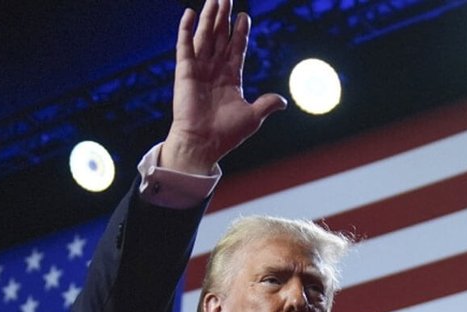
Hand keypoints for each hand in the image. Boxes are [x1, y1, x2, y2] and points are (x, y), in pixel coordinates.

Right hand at [162, 0, 286, 174]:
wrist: (203, 144)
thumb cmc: (226, 134)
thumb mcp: (253, 117)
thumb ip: (266, 104)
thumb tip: (283, 101)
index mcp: (230, 79)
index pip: (236, 48)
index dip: (241, 32)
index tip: (245, 16)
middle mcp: (214, 70)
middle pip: (220, 37)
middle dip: (224, 18)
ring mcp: (199, 69)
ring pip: (205, 36)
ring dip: (209, 17)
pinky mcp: (184, 71)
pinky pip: (185, 46)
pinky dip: (185, 29)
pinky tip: (189, 13)